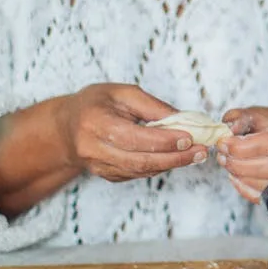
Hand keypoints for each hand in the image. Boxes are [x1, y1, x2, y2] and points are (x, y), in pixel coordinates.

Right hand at [56, 84, 208, 181]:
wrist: (66, 126)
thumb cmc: (96, 103)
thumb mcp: (123, 93)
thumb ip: (153, 107)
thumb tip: (185, 119)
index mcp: (95, 122)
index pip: (135, 137)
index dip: (164, 140)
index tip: (190, 137)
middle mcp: (92, 148)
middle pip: (139, 159)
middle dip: (175, 157)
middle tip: (201, 152)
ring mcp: (97, 166)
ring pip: (140, 171)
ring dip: (171, 165)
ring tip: (196, 156)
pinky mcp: (105, 175)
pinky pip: (136, 174)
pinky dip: (158, 167)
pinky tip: (175, 159)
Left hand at [218, 107, 267, 201]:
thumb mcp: (264, 114)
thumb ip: (244, 117)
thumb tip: (229, 127)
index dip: (244, 147)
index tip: (224, 144)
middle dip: (242, 165)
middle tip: (223, 157)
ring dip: (243, 178)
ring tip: (228, 165)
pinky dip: (248, 190)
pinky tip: (237, 178)